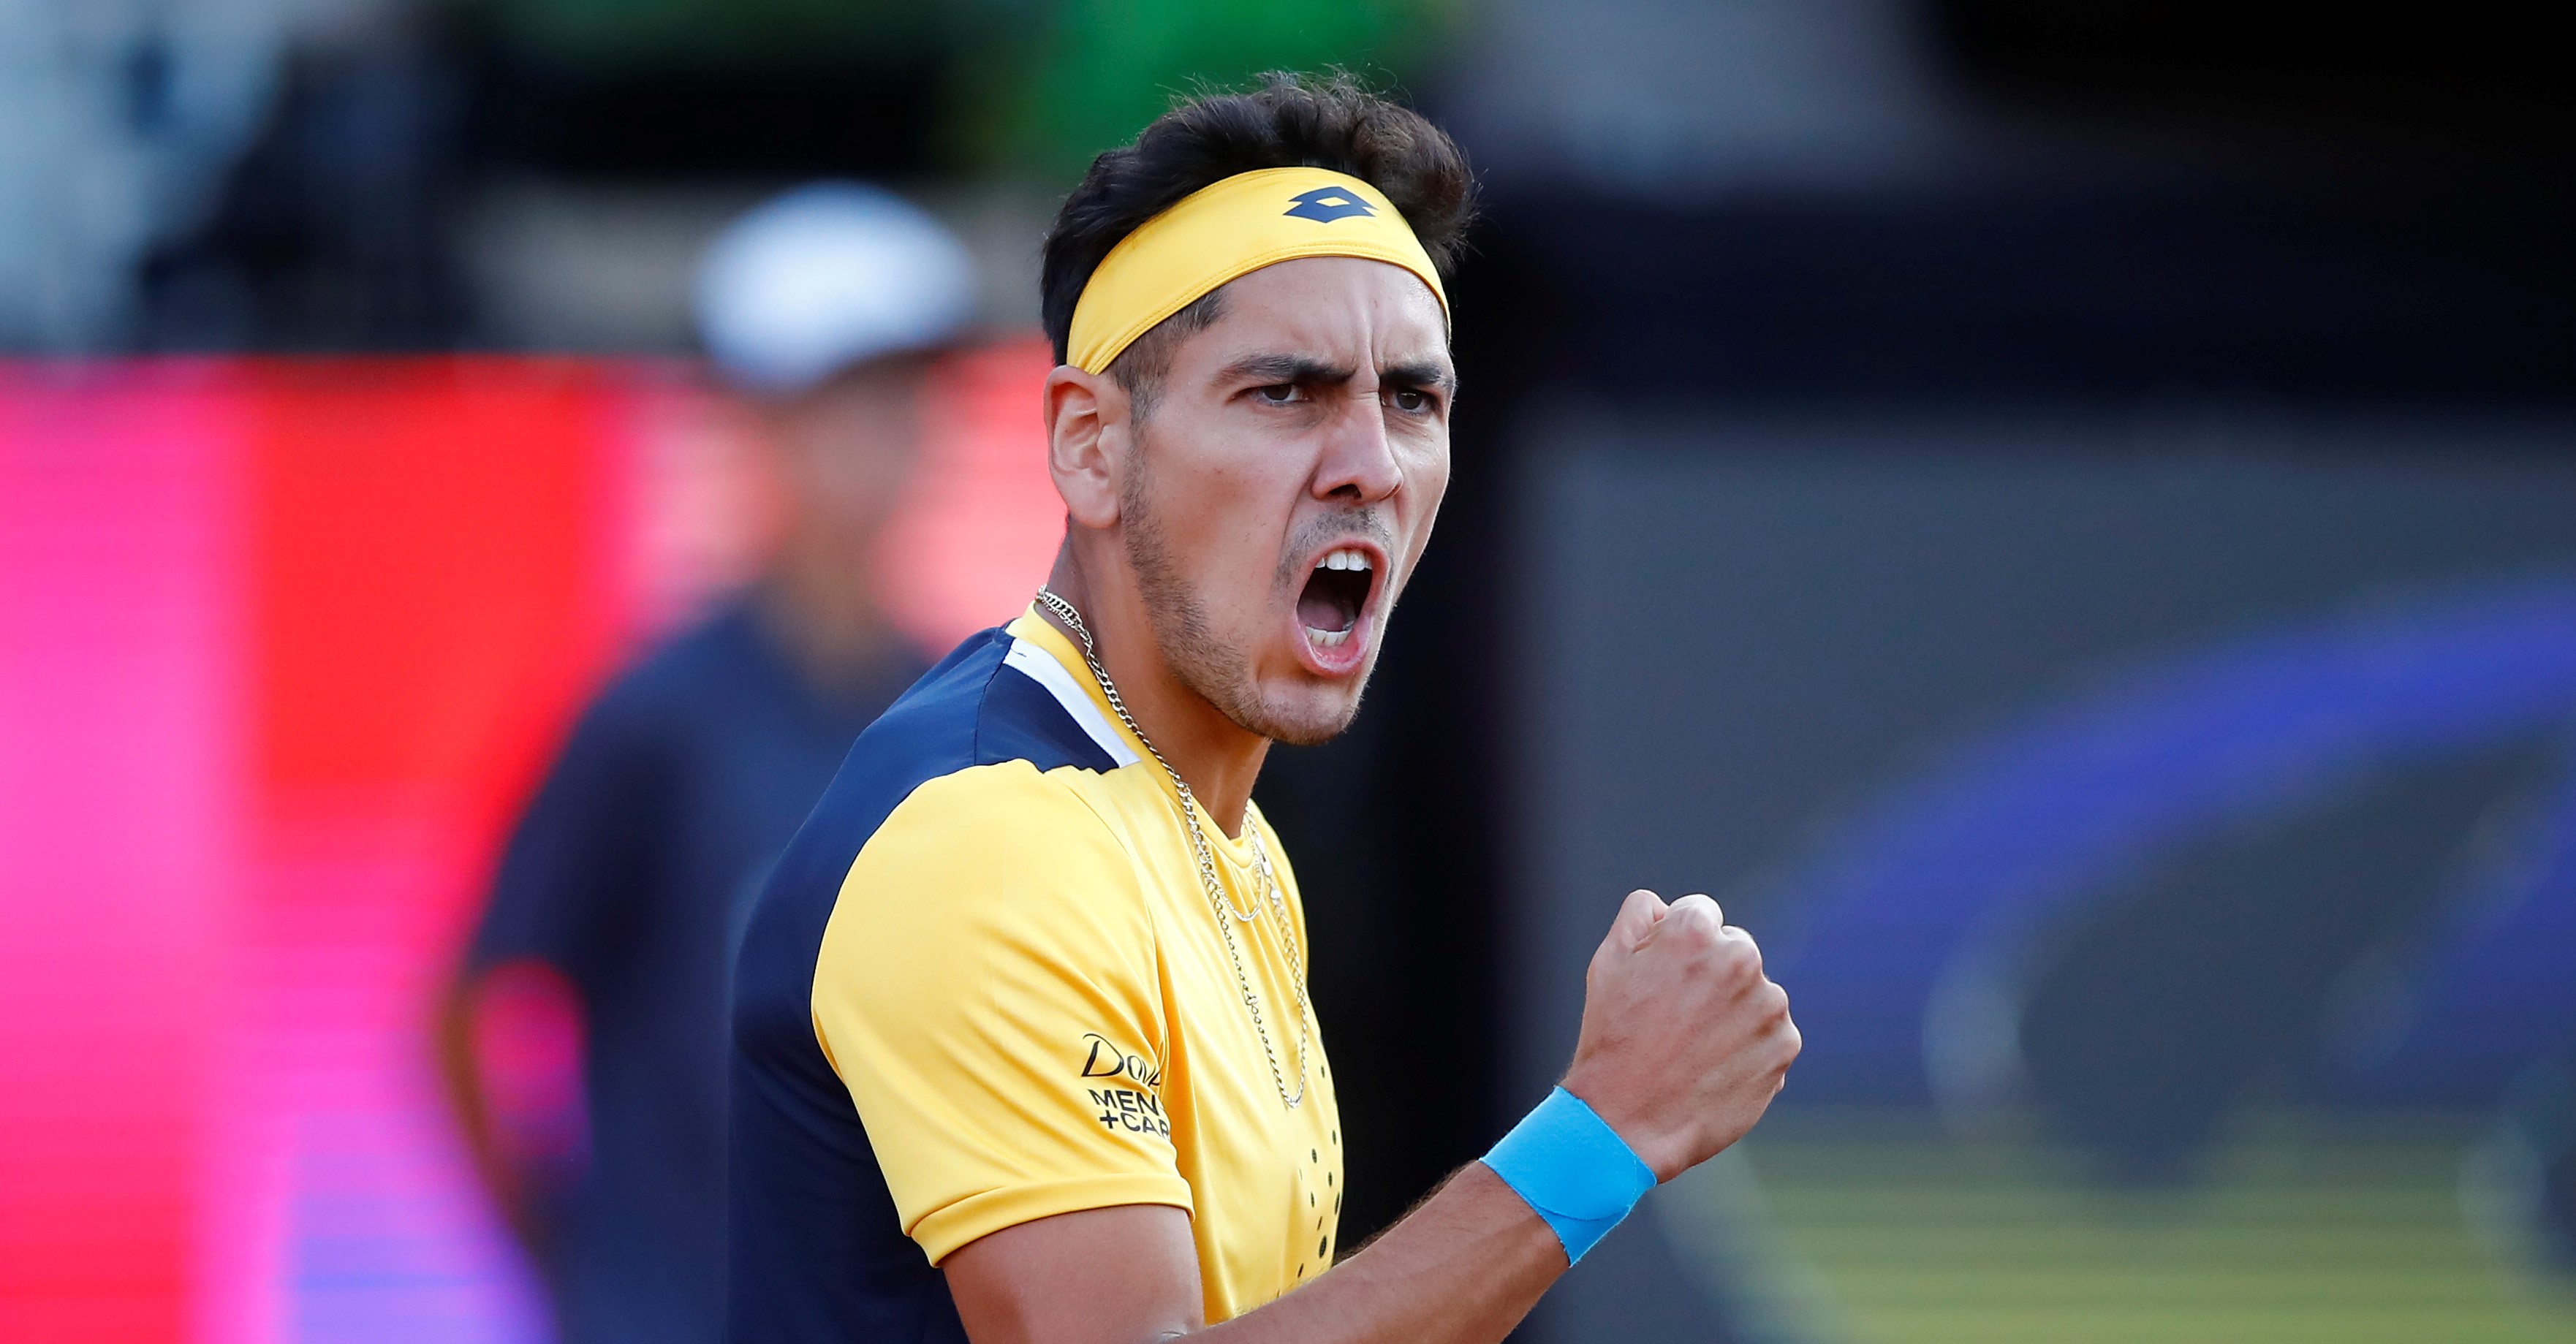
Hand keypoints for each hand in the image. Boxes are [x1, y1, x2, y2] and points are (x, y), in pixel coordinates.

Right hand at [1558, 890, 1799, 1180]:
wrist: (1628, 1122)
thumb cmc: (1611, 1041)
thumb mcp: (1607, 962)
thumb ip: (1640, 915)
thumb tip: (1668, 907)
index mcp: (1694, 930)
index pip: (1701, 915)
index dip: (1677, 946)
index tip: (1662, 981)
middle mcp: (1740, 958)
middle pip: (1734, 951)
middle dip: (1712, 975)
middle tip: (1675, 1019)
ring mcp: (1769, 1003)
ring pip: (1753, 994)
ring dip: (1732, 1013)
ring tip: (1692, 1050)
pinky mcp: (1786, 1045)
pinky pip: (1770, 1035)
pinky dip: (1749, 1049)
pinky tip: (1714, 1069)